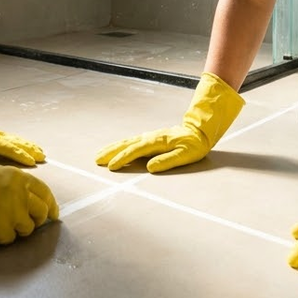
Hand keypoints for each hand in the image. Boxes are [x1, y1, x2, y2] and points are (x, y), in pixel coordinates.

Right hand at [95, 72, 243, 172]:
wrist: (200, 130)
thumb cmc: (195, 145)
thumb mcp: (185, 155)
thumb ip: (167, 161)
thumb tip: (150, 167)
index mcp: (158, 142)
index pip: (136, 151)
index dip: (122, 159)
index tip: (111, 166)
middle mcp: (151, 137)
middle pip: (127, 144)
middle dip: (111, 152)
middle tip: (97, 159)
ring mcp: (150, 136)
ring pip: (128, 141)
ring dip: (113, 148)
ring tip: (101, 154)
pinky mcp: (152, 138)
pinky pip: (133, 141)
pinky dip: (122, 145)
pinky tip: (117, 148)